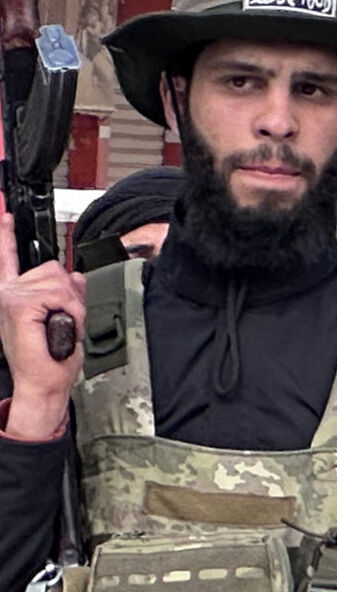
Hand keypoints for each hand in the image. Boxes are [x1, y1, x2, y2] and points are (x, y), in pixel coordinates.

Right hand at [0, 233, 82, 442]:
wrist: (44, 379)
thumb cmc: (52, 356)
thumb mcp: (65, 318)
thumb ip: (67, 293)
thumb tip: (75, 276)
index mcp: (16, 293)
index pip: (7, 256)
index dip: (5, 233)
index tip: (5, 212)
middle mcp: (10, 290)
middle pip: (54, 269)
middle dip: (70, 294)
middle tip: (63, 320)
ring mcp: (12, 295)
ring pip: (60, 281)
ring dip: (70, 305)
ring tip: (59, 326)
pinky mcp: (20, 303)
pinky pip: (59, 294)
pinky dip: (68, 311)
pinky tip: (57, 326)